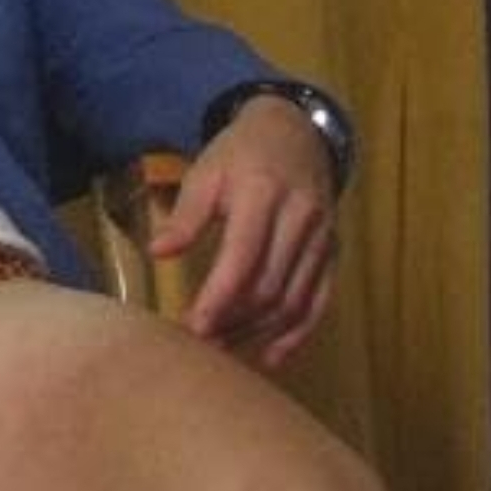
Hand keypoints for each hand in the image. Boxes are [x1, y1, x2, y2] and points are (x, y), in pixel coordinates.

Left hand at [147, 98, 337, 368]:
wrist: (296, 133)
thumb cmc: (241, 155)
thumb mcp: (206, 173)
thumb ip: (185, 215)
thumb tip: (158, 252)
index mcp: (264, 194)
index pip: (243, 257)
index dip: (219, 297)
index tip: (193, 327)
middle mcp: (300, 218)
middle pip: (269, 286)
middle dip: (234, 322)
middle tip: (201, 346)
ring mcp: (321, 238)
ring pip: (294, 300)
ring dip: (259, 333)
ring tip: (225, 352)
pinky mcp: (332, 253)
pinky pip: (320, 301)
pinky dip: (298, 334)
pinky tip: (272, 357)